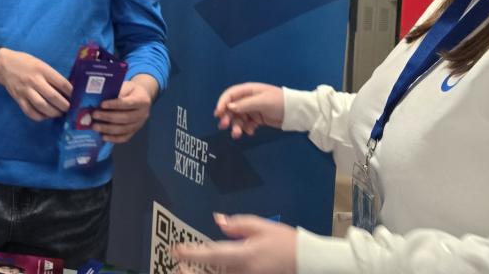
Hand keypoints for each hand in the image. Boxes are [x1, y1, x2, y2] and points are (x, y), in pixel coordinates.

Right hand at [0, 48, 71, 120]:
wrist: (3, 65)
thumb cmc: (24, 62)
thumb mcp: (40, 63)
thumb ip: (51, 75)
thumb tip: (66, 89)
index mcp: (42, 69)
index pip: (61, 83)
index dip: (71, 92)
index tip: (76, 97)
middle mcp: (34, 81)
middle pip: (53, 96)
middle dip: (64, 105)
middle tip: (69, 108)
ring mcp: (25, 91)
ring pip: (42, 106)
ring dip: (53, 113)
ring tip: (59, 113)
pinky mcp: (18, 99)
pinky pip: (30, 112)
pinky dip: (40, 117)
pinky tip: (45, 116)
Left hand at [91, 75, 158, 142]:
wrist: (142, 96)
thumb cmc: (130, 90)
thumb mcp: (126, 86)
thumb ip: (117, 92)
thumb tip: (100, 98)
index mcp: (142, 100)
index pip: (128, 103)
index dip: (115, 105)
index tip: (102, 104)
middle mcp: (143, 114)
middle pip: (125, 118)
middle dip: (108, 117)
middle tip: (94, 115)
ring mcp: (139, 124)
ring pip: (124, 129)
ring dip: (108, 129)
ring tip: (95, 126)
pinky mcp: (135, 131)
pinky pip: (124, 138)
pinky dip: (113, 138)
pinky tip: (103, 136)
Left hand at [173, 213, 295, 273]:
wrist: (312, 263)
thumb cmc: (289, 244)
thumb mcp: (263, 227)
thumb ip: (238, 225)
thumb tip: (218, 221)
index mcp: (246, 256)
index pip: (212, 255)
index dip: (191, 253)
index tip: (176, 250)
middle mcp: (246, 273)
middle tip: (178, 268)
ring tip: (187, 273)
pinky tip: (212, 273)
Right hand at [215, 83, 283, 138]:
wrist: (296, 112)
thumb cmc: (279, 102)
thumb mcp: (262, 102)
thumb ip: (245, 104)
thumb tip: (229, 107)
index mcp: (248, 91)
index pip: (230, 95)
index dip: (222, 103)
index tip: (218, 114)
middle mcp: (247, 99)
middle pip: (231, 108)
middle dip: (227, 117)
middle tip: (224, 126)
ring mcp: (252, 110)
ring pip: (238, 118)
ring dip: (236, 126)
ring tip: (238, 134)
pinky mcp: (257, 119)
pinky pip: (246, 124)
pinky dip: (246, 129)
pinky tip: (251, 132)